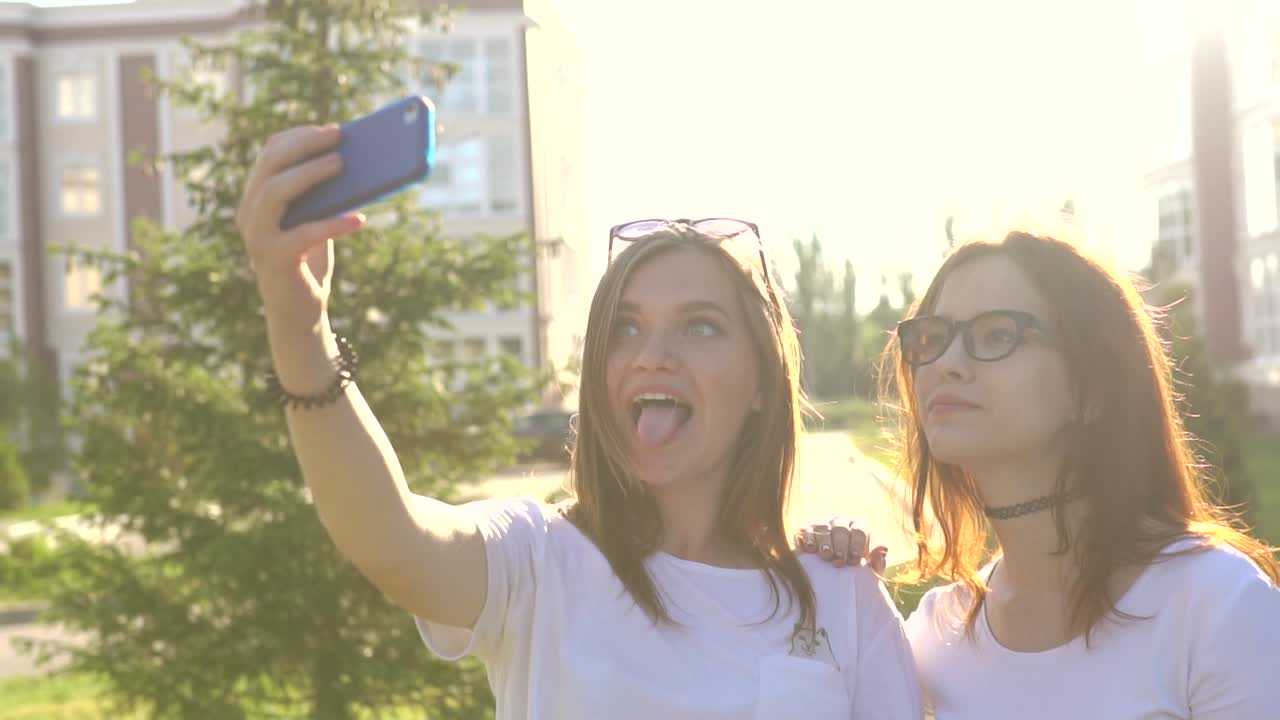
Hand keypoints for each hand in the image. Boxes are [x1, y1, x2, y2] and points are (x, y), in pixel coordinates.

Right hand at [235, 124, 366, 334]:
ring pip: (274, 192)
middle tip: (339, 138)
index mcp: (257, 199)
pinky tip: (360, 219)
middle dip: (305, 146)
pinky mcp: (274, 261)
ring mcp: (257, 238)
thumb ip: (325, 196)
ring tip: (343, 165)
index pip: (270, 155)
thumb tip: (353, 162)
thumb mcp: (317, 221)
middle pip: (269, 166)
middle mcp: (249, 214)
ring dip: (310, 174)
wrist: (299, 314)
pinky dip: (333, 224)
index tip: (332, 130)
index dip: (299, 137)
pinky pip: (303, 234)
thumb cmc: (310, 262)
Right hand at [794, 518, 887, 574]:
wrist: (827, 583)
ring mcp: (821, 527)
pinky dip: (810, 538)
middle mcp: (839, 524)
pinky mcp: (805, 533)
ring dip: (826, 541)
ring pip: (823, 527)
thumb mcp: (866, 573)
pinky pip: (806, 531)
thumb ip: (876, 563)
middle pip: (841, 526)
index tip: (854, 562)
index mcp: (857, 529)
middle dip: (841, 544)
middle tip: (840, 561)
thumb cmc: (851, 576)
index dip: (857, 544)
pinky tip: (812, 550)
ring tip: (826, 556)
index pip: (859, 529)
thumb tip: (883, 549)